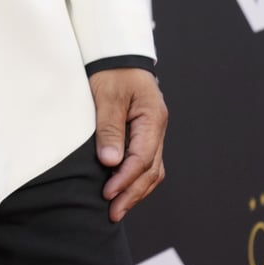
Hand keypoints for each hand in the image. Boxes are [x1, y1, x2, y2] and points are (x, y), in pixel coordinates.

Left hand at [91, 66, 167, 220]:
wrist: (116, 52)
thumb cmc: (111, 70)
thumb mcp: (106, 96)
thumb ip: (109, 128)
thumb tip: (111, 162)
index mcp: (153, 118)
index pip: (142, 158)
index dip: (125, 179)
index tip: (108, 194)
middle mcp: (157, 128)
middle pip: (151, 170)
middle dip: (132, 193)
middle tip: (113, 212)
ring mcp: (153, 131)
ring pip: (152, 169)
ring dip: (135, 190)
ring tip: (117, 208)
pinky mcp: (145, 132)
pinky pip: (146, 161)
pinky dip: (135, 178)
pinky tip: (123, 189)